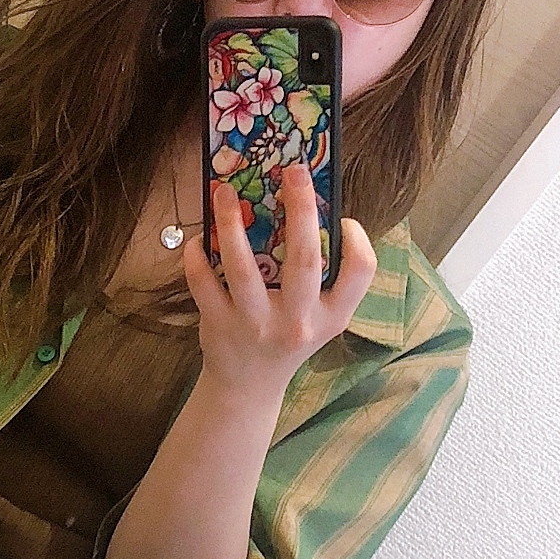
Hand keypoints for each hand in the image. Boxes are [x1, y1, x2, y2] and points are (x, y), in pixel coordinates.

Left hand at [181, 166, 375, 404]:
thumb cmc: (286, 340)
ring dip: (232, 224)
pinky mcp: (219, 326)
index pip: (361, 273)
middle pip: (306, 259)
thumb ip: (321, 278)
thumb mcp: (318, 319)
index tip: (344, 217)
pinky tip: (199, 238)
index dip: (359, 240)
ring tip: (224, 192)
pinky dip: (197, 257)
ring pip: (244, 268)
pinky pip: (204, 282)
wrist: (248, 388)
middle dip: (301, 209)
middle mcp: (298, 321)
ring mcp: (256, 325)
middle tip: (294, 170)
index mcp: (331, 316)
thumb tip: (305, 209)